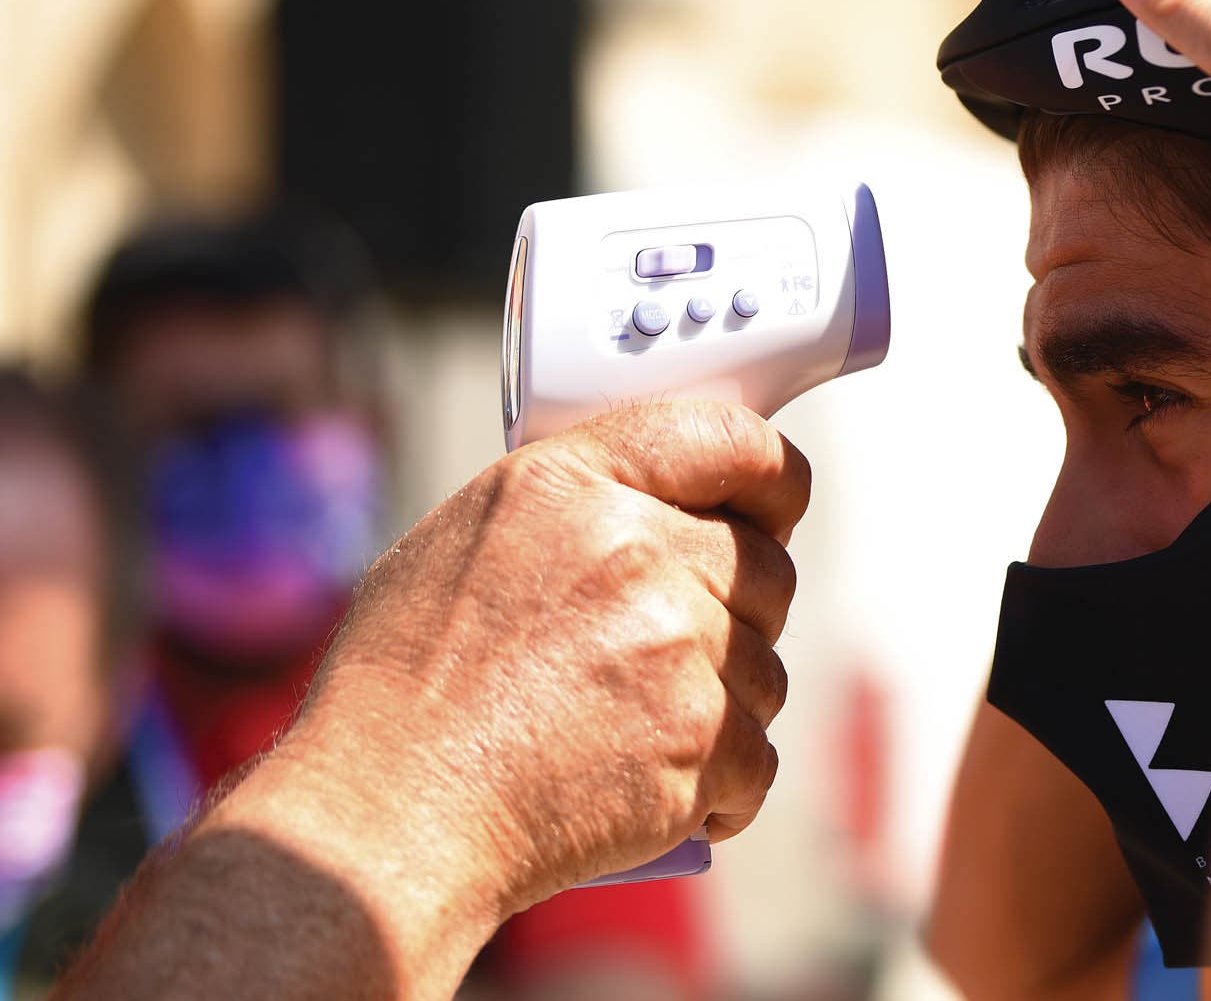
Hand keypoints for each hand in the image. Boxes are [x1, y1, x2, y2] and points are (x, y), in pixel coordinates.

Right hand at [266, 401, 807, 924]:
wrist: (386, 817)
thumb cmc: (403, 691)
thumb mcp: (461, 543)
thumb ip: (573, 509)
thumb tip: (658, 510)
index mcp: (572, 484)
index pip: (727, 439)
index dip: (772, 477)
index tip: (778, 505)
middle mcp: (635, 551)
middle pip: (767, 567)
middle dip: (738, 612)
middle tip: (670, 656)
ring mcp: (675, 645)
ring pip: (767, 668)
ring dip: (725, 705)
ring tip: (634, 732)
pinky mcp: (700, 738)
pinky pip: (759, 754)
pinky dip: (721, 787)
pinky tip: (657, 791)